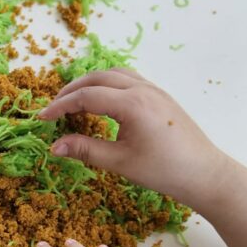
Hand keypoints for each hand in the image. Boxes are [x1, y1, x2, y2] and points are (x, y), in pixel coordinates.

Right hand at [37, 68, 230, 209]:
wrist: (204, 173)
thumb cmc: (163, 171)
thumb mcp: (120, 162)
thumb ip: (85, 150)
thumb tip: (54, 147)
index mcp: (132, 104)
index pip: (86, 96)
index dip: (60, 106)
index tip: (42, 118)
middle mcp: (142, 89)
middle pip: (97, 78)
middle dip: (71, 90)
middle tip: (53, 108)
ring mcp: (153, 89)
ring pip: (113, 73)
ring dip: (89, 82)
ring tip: (73, 100)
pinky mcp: (159, 95)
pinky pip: (127, 78)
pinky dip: (107, 83)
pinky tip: (101, 99)